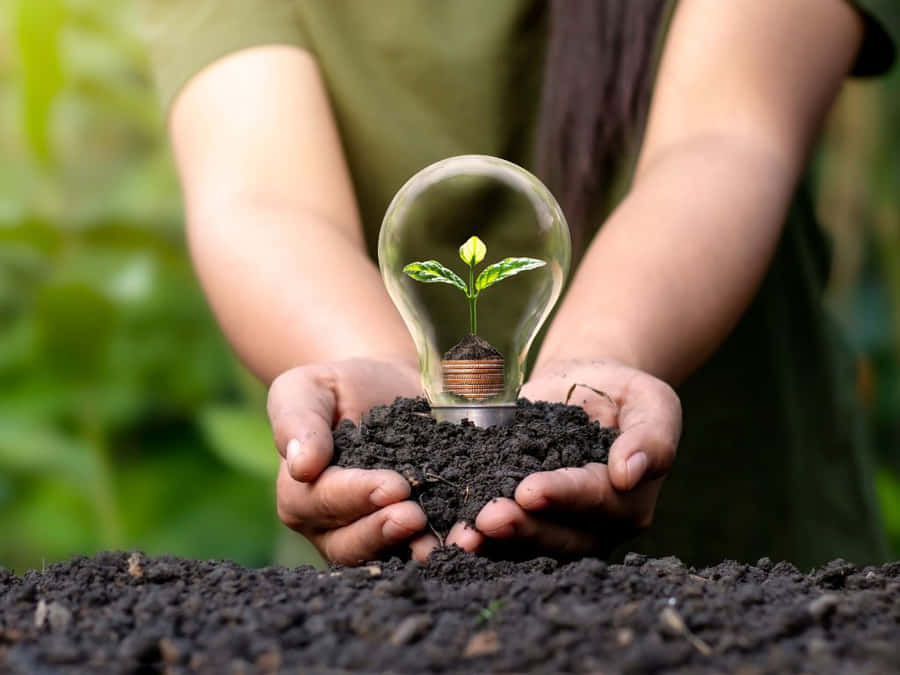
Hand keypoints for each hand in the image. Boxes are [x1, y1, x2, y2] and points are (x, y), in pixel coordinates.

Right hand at [268, 358, 438, 564]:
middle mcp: (334, 527)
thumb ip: (296, 422)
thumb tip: (300, 466)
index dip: (358, 495)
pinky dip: (448, 543)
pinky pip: (426, 545)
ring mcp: (374, 535)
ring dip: (418, 550)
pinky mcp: (413, 533)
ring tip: (446, 540)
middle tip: (415, 516)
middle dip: (384, 531)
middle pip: (351, 542)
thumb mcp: (306, 389)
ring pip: (389, 554)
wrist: (386, 387)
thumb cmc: (338, 387)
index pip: (325, 501)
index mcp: (302, 495)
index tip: (393, 485)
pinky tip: (472, 536)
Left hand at [446, 359, 681, 556]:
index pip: (596, 500)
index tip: (530, 490)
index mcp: (629, 500)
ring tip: (465, 533)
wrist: (583, 386)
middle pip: (562, 535)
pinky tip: (453, 532)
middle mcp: (596, 526)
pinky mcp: (528, 522)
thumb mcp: (650, 400)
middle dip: (523, 526)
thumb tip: (628, 473)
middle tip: (488, 517)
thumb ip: (651, 436)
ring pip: (530, 545)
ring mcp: (560, 529)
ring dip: (496, 542)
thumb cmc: (622, 391)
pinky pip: (505, 537)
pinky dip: (480, 537)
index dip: (563, 495)